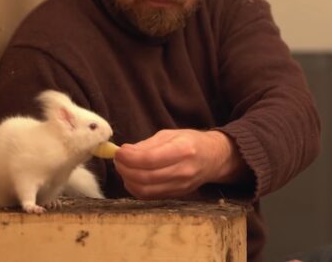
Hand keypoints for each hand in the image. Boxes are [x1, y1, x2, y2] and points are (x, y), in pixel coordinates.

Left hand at [113, 129, 246, 198]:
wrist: (214, 158)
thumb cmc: (191, 142)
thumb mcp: (170, 134)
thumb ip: (147, 144)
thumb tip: (124, 152)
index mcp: (183, 150)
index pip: (150, 159)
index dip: (129, 157)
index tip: (119, 152)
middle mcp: (183, 170)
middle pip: (145, 177)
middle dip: (125, 169)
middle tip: (118, 159)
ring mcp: (180, 186)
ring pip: (145, 190)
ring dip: (128, 180)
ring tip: (124, 168)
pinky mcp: (176, 195)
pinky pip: (150, 196)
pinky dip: (136, 188)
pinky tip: (132, 178)